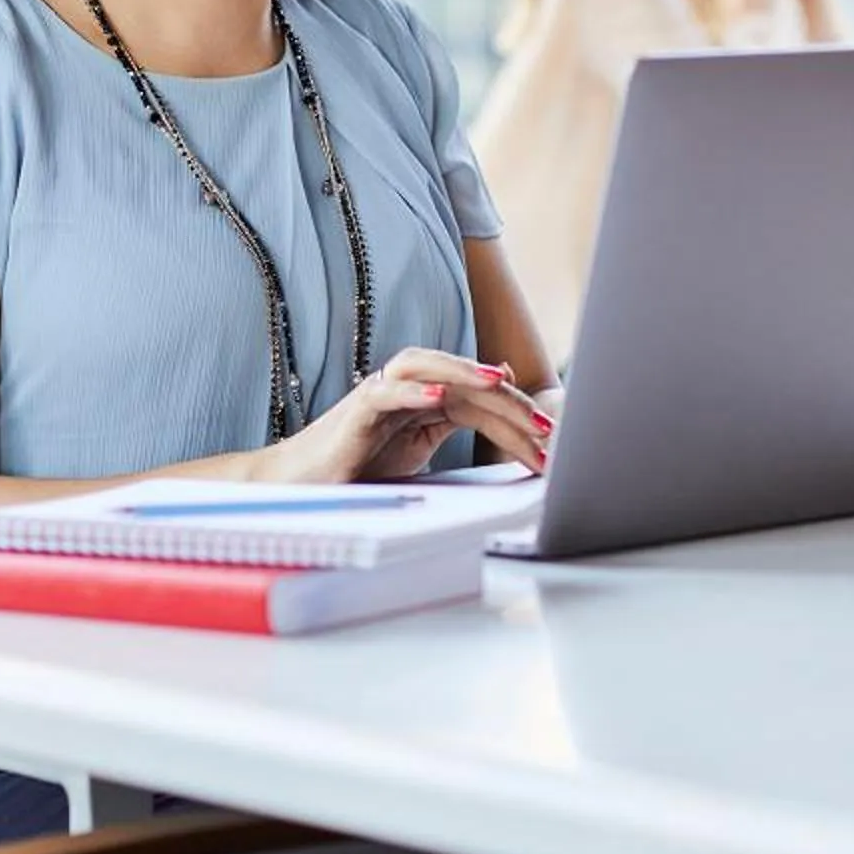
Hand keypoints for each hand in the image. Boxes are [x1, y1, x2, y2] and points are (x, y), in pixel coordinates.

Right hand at [256, 349, 551, 483]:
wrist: (302, 485)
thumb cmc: (360, 469)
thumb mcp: (420, 453)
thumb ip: (456, 428)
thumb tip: (500, 405)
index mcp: (429, 400)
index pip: (482, 401)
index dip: (517, 418)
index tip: (550, 445)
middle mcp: (409, 389)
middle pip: (465, 382)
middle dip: (507, 401)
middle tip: (543, 426)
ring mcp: (382, 394)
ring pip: (428, 369)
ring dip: (464, 373)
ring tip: (498, 382)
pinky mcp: (357, 411)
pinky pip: (387, 392)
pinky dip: (413, 390)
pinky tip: (440, 396)